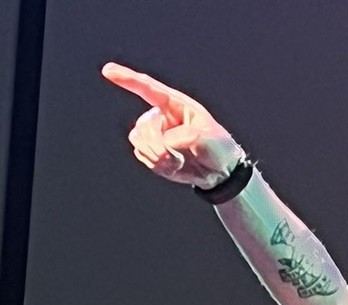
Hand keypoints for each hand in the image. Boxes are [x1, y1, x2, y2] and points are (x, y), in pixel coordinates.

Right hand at [102, 63, 243, 188]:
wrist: (219, 172)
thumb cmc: (217, 146)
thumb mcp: (206, 137)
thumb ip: (183, 137)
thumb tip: (163, 144)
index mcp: (174, 104)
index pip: (148, 89)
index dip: (127, 79)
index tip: (108, 71)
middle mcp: (161, 116)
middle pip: (143, 126)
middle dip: (156, 144)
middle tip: (175, 157)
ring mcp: (154, 134)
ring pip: (138, 141)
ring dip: (156, 155)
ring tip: (177, 161)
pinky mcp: (152, 151)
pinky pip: (142, 155)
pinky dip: (156, 164)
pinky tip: (172, 166)